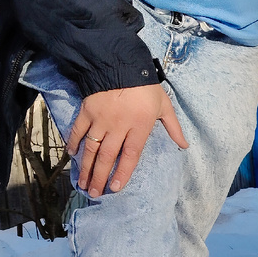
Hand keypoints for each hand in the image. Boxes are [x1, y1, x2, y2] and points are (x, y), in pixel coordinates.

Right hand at [66, 84, 188, 196]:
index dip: (123, 173)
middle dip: (100, 177)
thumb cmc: (145, 86)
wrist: (120, 63)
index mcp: (139, 126)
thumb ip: (173, 127)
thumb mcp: (164, 105)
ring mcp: (101, 119)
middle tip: (95, 193)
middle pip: (108, 156)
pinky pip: (78, 130)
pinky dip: (74, 143)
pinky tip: (72, 156)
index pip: (131, 155)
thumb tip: (185, 146)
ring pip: (92, 148)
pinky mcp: (87, 110)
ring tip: (83, 183)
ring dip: (86, 167)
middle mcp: (119, 126)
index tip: (116, 188)